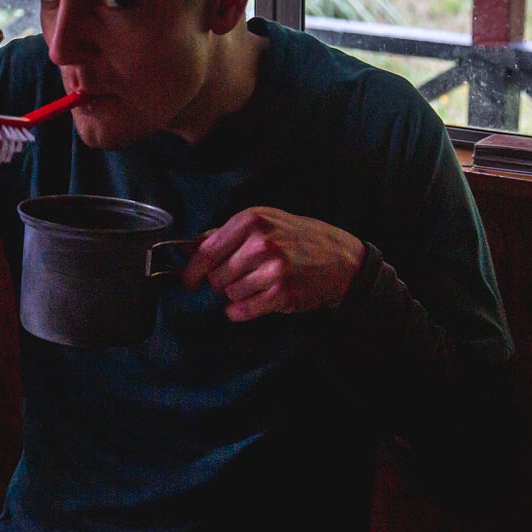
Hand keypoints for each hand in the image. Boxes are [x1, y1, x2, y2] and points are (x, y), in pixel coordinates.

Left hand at [180, 207, 364, 321]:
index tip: (188, 279)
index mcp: (251, 220)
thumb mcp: (266, 221)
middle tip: (243, 276)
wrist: (343, 260)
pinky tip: (256, 301)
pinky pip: (242, 310)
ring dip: (238, 294)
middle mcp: (260, 243)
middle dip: (222, 280)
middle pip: (215, 275)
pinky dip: (242, 311)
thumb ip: (227, 233)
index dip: (192, 269)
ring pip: (229, 293)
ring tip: (260, 283)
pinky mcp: (280, 293)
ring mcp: (271, 269)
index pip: (206, 250)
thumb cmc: (302, 238)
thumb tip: (190, 248)